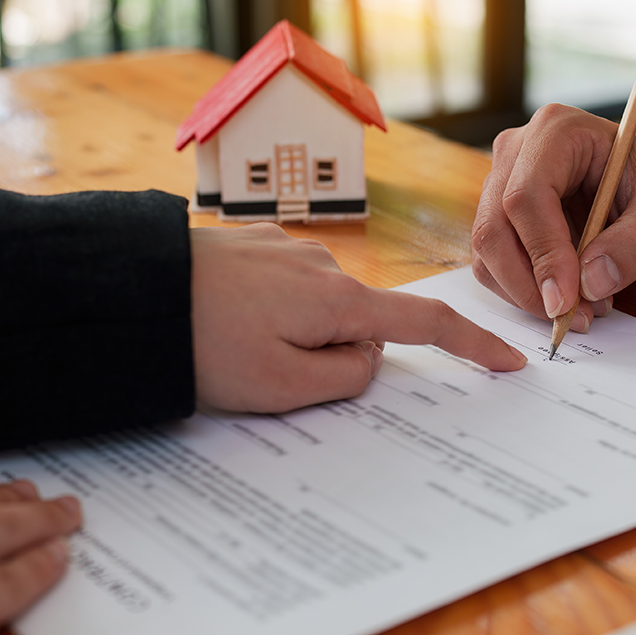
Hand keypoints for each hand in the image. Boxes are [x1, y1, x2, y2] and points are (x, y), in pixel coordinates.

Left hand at [191, 224, 526, 411]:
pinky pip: (283, 291)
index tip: (507, 361)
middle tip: (268, 380)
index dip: (471, 344)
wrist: (127, 291)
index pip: (425, 322)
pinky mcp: (251, 245)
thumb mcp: (280, 389)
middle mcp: (321, 266)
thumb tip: (366, 360)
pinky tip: (223, 326)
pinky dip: (269, 316)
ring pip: (318, 310)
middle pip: (362, 324)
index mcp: (338, 300)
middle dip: (335, 358)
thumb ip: (342, 378)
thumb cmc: (200, 345)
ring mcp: (285, 249)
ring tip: (231, 353)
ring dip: (295, 338)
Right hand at [470, 104, 635, 329]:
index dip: (542, 254)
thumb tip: (590, 283)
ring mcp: (501, 181)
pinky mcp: (500, 214)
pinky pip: (493, 262)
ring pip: (487, 250)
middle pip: (493, 226)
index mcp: (557, 131)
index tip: (566, 301)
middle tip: (571, 318)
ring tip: (581, 308)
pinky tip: (567, 297)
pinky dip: (523, 290)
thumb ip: (635, 244)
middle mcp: (517, 150)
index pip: (525, 196)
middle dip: (527, 283)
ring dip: (526, 292)